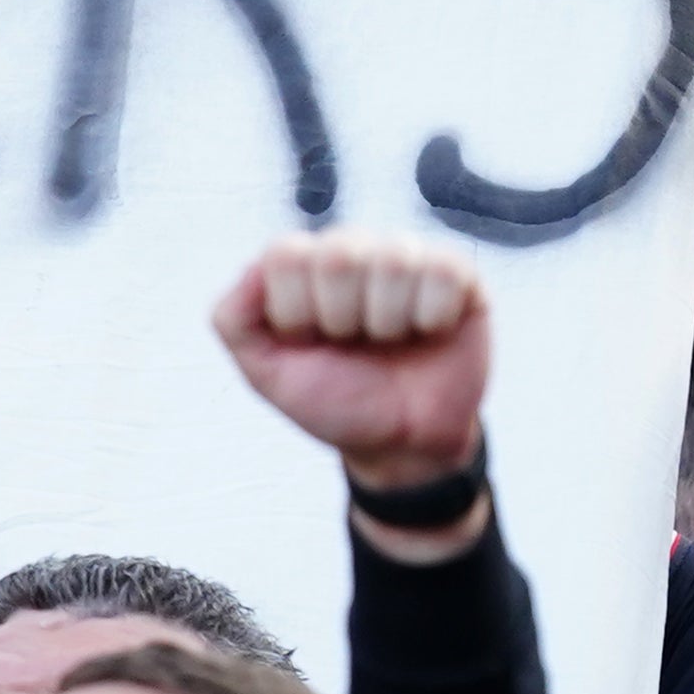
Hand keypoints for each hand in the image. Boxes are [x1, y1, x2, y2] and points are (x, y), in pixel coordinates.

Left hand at [210, 232, 494, 493]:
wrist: (401, 444)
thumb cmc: (334, 400)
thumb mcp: (266, 372)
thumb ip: (235, 319)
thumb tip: (254, 268)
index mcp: (303, 266)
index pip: (286, 254)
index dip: (296, 311)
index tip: (308, 342)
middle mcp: (354, 249)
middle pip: (338, 254)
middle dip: (340, 319)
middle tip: (352, 345)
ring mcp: (406, 257)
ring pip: (393, 260)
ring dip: (387, 323)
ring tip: (391, 343)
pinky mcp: (457, 274)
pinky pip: (444, 271)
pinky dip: (432, 317)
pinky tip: (428, 333)